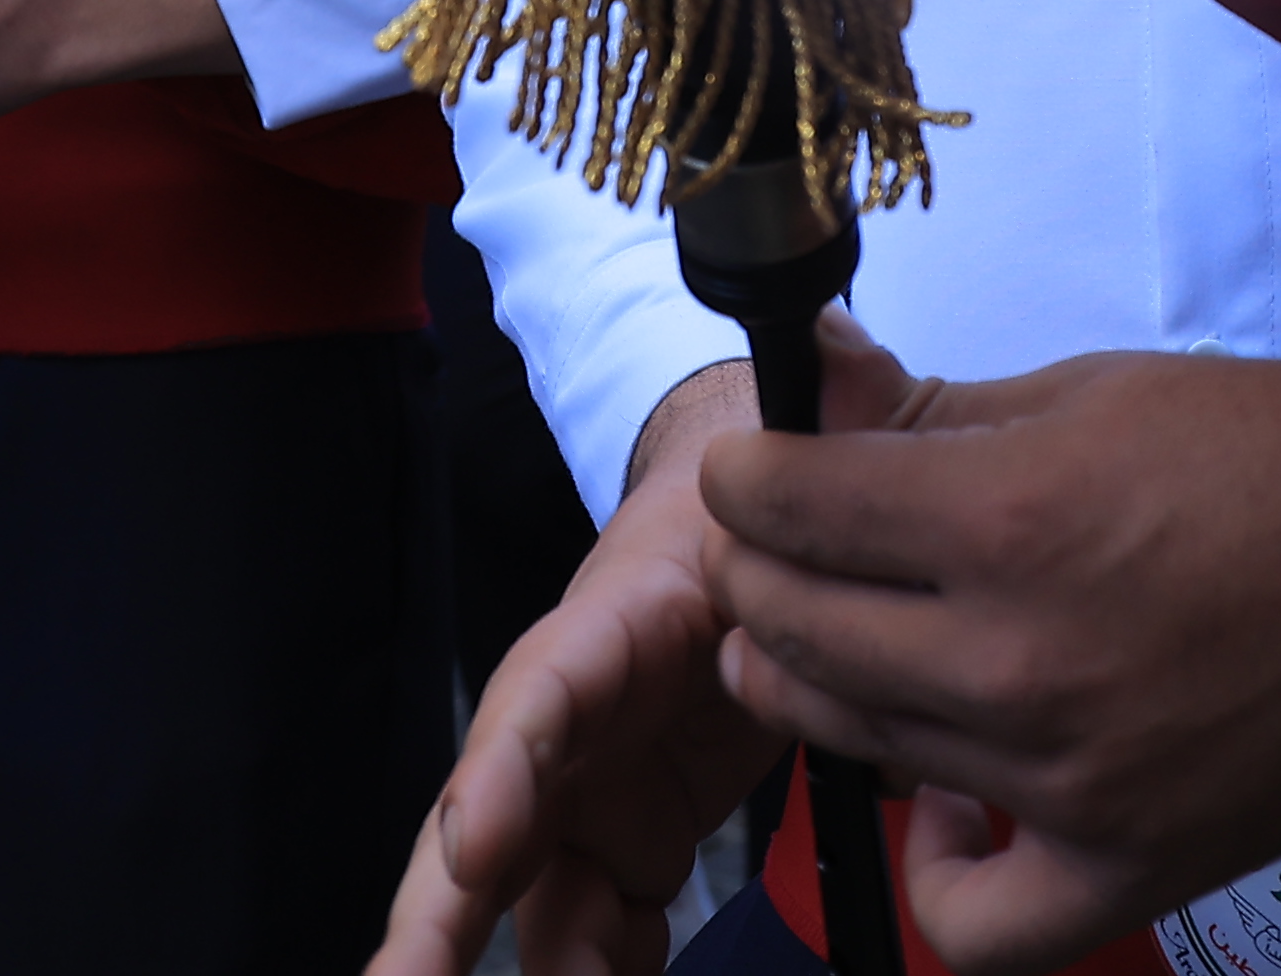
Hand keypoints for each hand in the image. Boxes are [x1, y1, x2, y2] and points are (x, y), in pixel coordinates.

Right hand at [372, 358, 798, 975]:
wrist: (749, 513)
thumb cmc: (759, 484)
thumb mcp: (792, 450)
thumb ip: (819, 421)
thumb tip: (841, 365)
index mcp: (610, 622)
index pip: (541, 690)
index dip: (504, 768)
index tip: (475, 846)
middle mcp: (577, 719)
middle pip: (491, 821)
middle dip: (439, 913)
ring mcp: (596, 786)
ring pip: (535, 894)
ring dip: (527, 968)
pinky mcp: (638, 833)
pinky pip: (605, 923)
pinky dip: (599, 972)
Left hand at [695, 320, 1280, 974]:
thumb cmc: (1278, 454)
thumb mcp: (1088, 391)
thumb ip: (932, 409)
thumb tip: (817, 384)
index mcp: (1011, 514)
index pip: (784, 509)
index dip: (746, 482)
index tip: (755, 474)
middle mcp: (1022, 657)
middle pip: (791, 631)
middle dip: (757, 576)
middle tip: (776, 551)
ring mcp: (1071, 778)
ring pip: (859, 748)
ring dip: (819, 689)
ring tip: (842, 643)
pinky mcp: (1131, 863)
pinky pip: (972, 923)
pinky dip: (935, 873)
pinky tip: (946, 802)